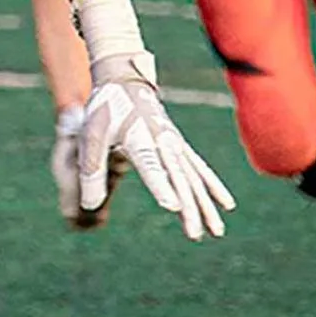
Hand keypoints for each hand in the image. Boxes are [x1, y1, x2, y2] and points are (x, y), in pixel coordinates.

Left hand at [80, 52, 236, 240]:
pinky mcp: (180, 146)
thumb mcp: (90, 136)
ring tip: (217, 232)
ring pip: (194, 178)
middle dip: (190, 208)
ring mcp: (175, 145)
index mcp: (139, 139)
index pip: (151, 167)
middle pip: (179, 179)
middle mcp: (163, 143)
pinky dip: (213, 187)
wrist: (125, 81)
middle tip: (195, 235)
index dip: (162, 186)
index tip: (174, 207)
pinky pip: (200, 169)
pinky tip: (227, 206)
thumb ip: (90, 170)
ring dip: (206, 204)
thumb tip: (89, 205)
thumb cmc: (105, 109)